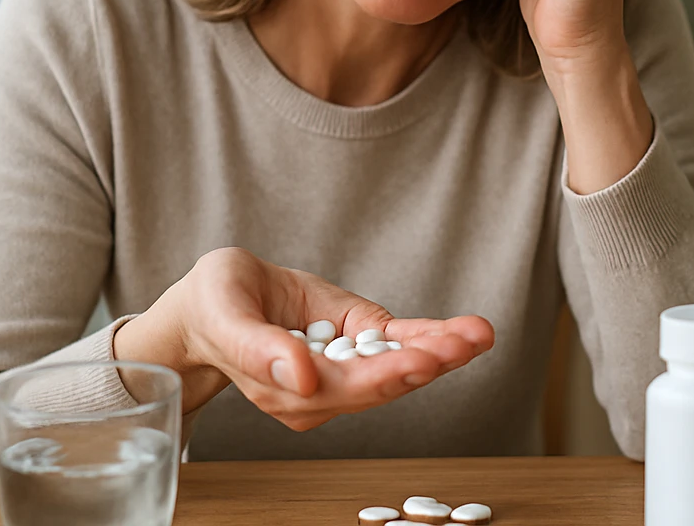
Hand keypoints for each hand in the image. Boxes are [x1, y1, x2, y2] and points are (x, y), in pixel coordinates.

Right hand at [113, 247, 493, 430]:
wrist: (214, 302)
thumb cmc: (214, 305)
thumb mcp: (224, 313)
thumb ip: (258, 349)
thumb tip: (302, 376)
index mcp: (285, 388)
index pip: (345, 386)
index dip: (387, 373)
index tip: (426, 359)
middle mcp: (318, 391)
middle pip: (381, 381)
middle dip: (429, 361)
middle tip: (470, 340)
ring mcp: (339, 372)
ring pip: (396, 367)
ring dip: (442, 351)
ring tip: (478, 333)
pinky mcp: (354, 346)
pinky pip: (395, 346)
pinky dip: (430, 338)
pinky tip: (464, 333)